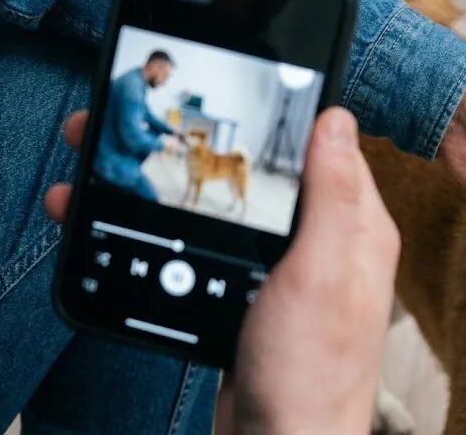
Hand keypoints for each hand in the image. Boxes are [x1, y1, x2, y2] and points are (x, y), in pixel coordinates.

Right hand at [44, 108, 399, 434]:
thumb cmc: (310, 371)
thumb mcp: (323, 272)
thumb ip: (332, 196)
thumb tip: (337, 119)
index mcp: (356, 227)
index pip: (324, 146)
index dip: (276, 115)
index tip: (223, 94)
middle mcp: (327, 243)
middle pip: (265, 173)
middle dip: (201, 147)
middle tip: (136, 129)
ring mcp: (288, 270)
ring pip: (230, 206)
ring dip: (174, 185)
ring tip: (109, 169)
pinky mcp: (253, 296)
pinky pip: (213, 246)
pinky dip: (172, 228)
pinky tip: (130, 221)